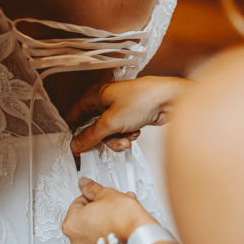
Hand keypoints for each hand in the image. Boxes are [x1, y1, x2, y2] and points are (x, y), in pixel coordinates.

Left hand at [62, 177, 156, 243]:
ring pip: (94, 231)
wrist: (140, 238)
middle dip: (99, 210)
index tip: (100, 198)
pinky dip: (109, 236)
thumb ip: (91, 188)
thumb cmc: (123, 220)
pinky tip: (120, 227)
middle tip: (110, 206)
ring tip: (120, 215)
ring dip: (105, 221)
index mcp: (71, 224)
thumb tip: (85, 185)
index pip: (77, 203)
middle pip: (84, 218)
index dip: (92, 197)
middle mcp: (76, 242)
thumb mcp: (106, 194)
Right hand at [66, 76, 192, 153]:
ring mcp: (115, 110)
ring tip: (127, 138)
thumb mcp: (111, 122)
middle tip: (109, 142)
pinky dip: (126, 136)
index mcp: (92, 96)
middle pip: (91, 128)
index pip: (74, 117)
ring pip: (106, 133)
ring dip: (116, 139)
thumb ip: (91, 136)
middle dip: (102, 139)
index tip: (77, 148)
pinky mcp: (127, 117)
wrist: (169, 99)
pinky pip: (119, 133)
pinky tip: (135, 132)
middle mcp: (102, 102)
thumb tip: (76, 144)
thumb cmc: (142, 99)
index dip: (74, 133)